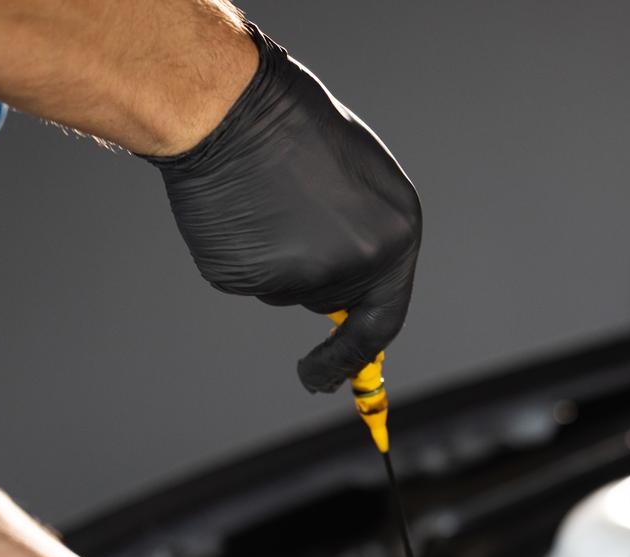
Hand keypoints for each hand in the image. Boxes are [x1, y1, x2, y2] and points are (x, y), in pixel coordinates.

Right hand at [144, 26, 420, 393]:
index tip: (332, 376)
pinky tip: (237, 209)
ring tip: (266, 197)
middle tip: (286, 217)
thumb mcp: (361, 180)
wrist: (232, 107)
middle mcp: (358, 263)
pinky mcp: (250, 275)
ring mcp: (303, 273)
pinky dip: (239, 251)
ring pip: (284, 289)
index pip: (383, 320)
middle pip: (327, 300)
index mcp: (397, 237)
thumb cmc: (297, 129)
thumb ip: (367, 236)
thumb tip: (357, 289)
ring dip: (274, 257)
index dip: (354, 353)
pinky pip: (245, 279)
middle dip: (308, 273)